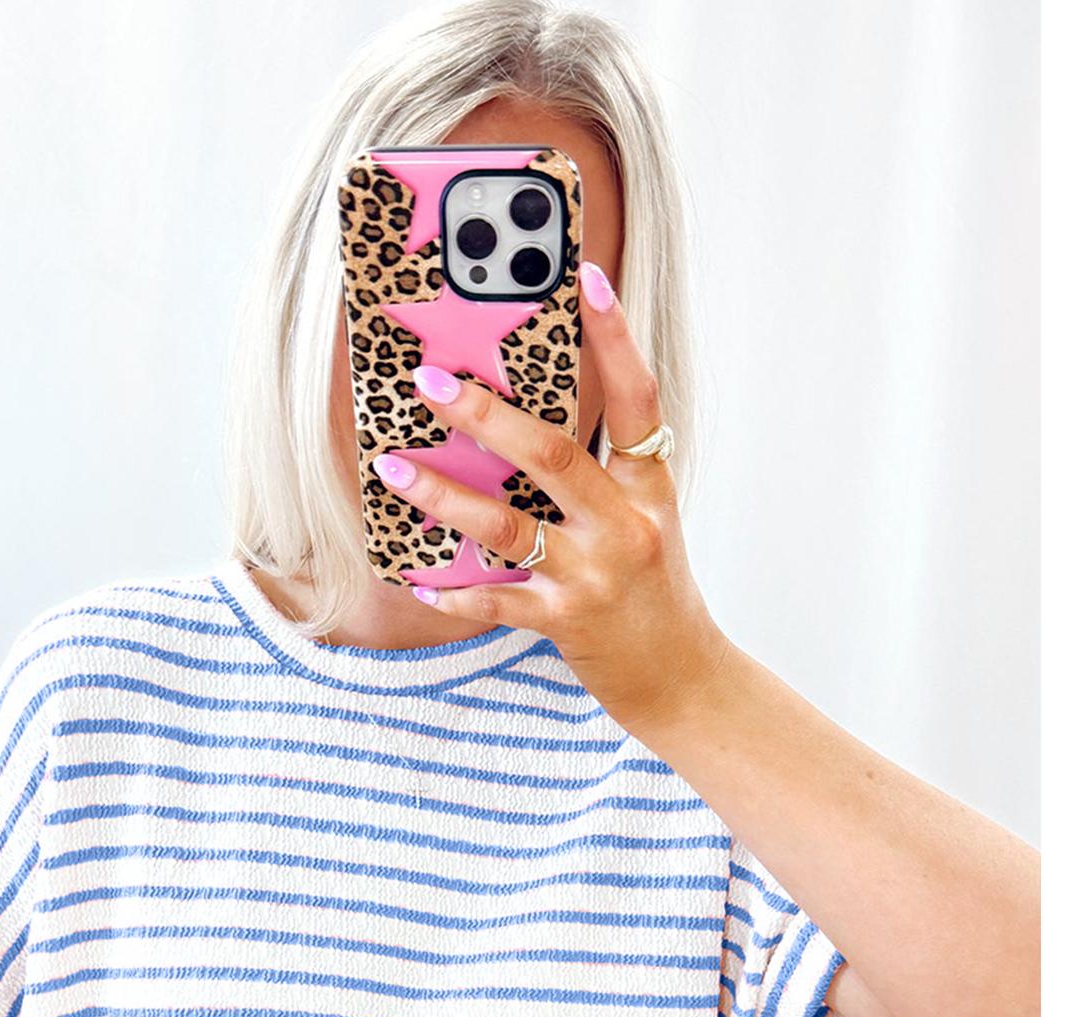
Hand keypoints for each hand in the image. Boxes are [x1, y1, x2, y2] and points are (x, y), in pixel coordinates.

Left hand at [372, 263, 727, 731]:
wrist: (684, 678)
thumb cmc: (655, 593)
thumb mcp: (645, 522)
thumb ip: (599, 478)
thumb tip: (518, 429)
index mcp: (649, 489)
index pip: (638, 399)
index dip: (614, 337)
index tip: (587, 278)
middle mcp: (625, 526)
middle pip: (552, 454)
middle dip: (486, 415)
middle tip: (432, 382)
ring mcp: (594, 576)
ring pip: (507, 525)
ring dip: (443, 495)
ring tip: (394, 465)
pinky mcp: (567, 623)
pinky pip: (496, 600)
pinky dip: (453, 590)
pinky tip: (416, 576)